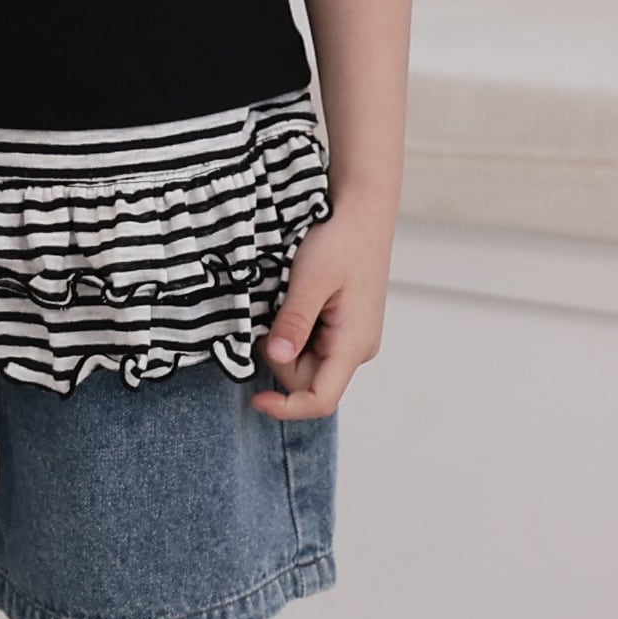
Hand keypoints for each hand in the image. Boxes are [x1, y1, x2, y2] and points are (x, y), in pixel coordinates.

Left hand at [249, 207, 389, 420]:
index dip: (286, 408)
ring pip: (304, 361)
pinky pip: (310, 344)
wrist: (362, 210)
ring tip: (287, 299)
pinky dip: (293, 328)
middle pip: (305, 379)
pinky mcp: (343, 327)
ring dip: (285, 338)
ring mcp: (351, 338)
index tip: (255, 400)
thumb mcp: (311, 278)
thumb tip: (277, 358)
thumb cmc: (342, 239)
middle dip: (280, 354)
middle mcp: (357, 348)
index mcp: (354, 344)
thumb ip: (295, 321)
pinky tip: (294, 300)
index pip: (321, 400)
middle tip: (274, 311)